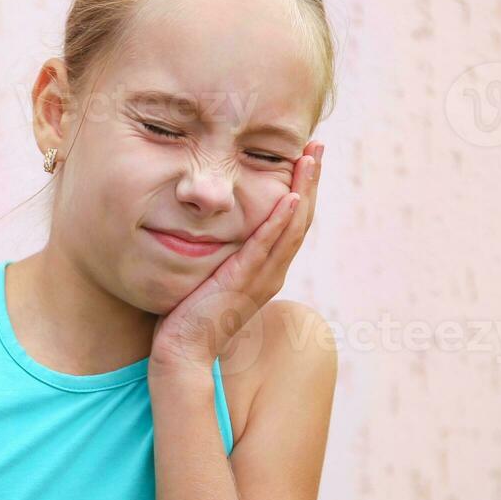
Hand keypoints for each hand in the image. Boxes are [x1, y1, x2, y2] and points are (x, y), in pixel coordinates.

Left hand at [150, 141, 324, 371]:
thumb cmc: (190, 316)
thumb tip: (211, 225)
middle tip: (317, 147)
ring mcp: (260, 279)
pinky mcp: (242, 283)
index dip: (302, 188)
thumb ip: (221, 253)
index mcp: (267, 270)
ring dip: (303, 190)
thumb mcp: (212, 275)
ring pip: (292, 228)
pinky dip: (280, 221)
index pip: (292, 222)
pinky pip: (265, 247)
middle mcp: (271, 273)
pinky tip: (289, 196)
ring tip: (310, 159)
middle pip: (300, 219)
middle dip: (310, 180)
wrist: (182, 352)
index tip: (305, 157)